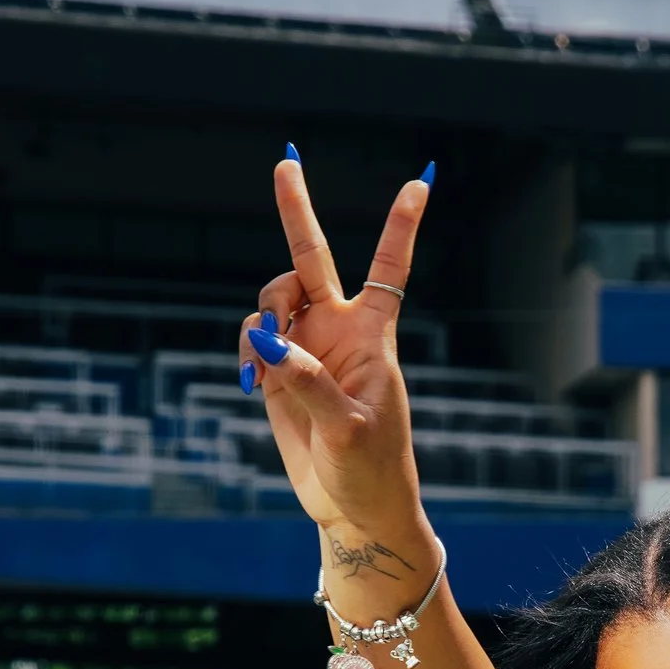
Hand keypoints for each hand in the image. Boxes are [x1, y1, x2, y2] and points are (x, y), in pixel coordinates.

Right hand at [238, 153, 431, 530]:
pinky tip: (253, 383)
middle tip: (286, 159)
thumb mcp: (348, 431)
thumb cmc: (370, 470)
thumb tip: (265, 340)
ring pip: (273, 301)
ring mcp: (306, 350)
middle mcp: (338, 332)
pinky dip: (247, 351)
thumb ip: (307, 382)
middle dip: (297, 211)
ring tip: (265, 361)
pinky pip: (253, 341)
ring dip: (263, 314)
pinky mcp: (279, 374)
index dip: (402, 225)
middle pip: (312, 259)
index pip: (390, 268)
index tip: (421, 181)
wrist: (354, 509)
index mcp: (372, 337)